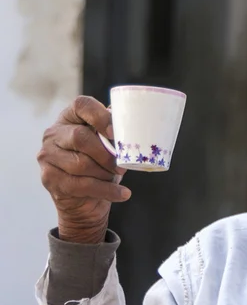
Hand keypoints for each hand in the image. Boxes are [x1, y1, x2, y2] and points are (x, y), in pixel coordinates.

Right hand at [38, 96, 129, 243]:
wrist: (85, 199)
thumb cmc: (100, 163)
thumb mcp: (107, 143)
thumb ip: (117, 131)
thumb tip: (140, 123)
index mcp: (70, 117)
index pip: (82, 105)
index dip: (100, 116)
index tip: (115, 133)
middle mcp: (54, 133)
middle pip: (80, 138)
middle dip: (106, 154)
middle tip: (123, 165)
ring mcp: (48, 156)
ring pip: (80, 164)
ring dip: (105, 173)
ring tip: (117, 177)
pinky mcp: (49, 178)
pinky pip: (81, 185)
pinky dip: (107, 190)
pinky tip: (123, 193)